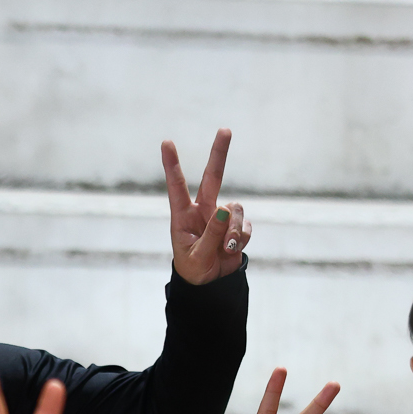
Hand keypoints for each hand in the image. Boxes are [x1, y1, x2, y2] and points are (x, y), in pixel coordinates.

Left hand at [165, 130, 249, 285]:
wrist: (209, 284)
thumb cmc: (194, 269)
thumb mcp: (196, 257)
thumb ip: (211, 235)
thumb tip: (225, 209)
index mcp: (183, 216)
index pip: (177, 187)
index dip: (172, 165)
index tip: (166, 142)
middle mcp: (203, 210)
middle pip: (212, 177)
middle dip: (219, 153)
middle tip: (225, 129)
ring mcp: (221, 216)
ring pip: (235, 210)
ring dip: (234, 230)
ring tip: (225, 248)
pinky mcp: (237, 226)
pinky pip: (246, 225)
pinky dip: (242, 239)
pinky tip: (232, 250)